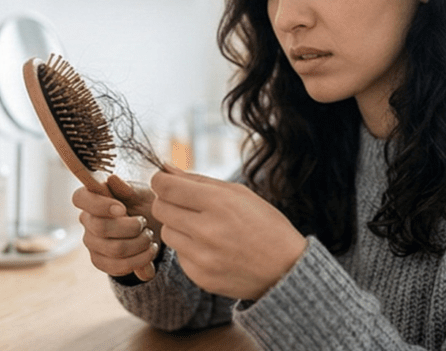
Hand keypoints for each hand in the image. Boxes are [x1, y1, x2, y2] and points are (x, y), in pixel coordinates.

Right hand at [72, 174, 161, 279]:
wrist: (153, 228)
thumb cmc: (142, 205)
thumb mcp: (140, 192)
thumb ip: (127, 188)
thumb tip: (112, 179)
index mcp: (91, 198)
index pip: (80, 198)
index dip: (100, 205)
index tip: (123, 209)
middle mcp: (87, 221)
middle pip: (100, 228)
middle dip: (130, 227)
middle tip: (144, 223)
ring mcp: (91, 243)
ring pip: (113, 249)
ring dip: (139, 244)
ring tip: (150, 237)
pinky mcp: (100, 262)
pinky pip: (117, 267)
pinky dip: (139, 260)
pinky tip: (149, 250)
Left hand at [150, 166, 306, 300]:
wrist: (286, 270)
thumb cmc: (264, 225)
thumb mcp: (239, 193)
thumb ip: (198, 180)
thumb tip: (166, 169)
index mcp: (218, 203)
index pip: (165, 186)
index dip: (161, 180)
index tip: (166, 182)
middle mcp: (207, 230)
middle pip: (160, 208)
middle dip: (167, 201)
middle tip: (185, 204)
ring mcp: (202, 257)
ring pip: (166, 232)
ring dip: (178, 226)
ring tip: (202, 228)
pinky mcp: (199, 276)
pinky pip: (179, 255)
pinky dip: (189, 249)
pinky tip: (211, 249)